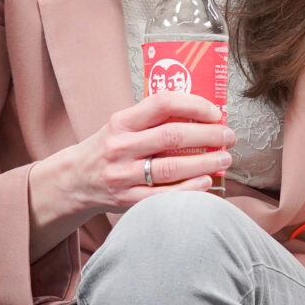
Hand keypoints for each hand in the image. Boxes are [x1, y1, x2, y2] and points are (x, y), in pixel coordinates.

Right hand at [27, 92, 233, 231]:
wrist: (75, 180)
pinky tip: (206, 182)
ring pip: (172, 168)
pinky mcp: (127, 200)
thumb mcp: (122, 126)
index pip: (162, 104)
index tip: (215, 112)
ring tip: (224, 159)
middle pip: (172, 137)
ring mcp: (123, 175)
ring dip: (205, 162)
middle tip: (229, 136)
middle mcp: (120, 147)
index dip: (194, 105)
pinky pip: (164, 195)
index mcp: (121, 122)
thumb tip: (202, 114)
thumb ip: (153, 119)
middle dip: (208, 135)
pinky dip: (190, 189)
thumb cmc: (109, 148)